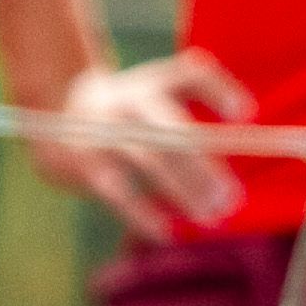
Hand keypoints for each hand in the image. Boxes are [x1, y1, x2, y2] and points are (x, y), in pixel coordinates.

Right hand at [25, 51, 251, 241]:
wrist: (57, 108)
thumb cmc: (128, 107)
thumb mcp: (158, 88)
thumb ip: (200, 94)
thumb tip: (244, 117)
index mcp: (153, 82)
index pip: (193, 72)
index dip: (220, 89)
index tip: (248, 114)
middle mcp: (131, 101)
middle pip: (173, 130)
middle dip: (205, 166)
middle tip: (232, 199)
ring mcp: (106, 131)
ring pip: (151, 162)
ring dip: (183, 192)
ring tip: (210, 217)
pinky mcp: (86, 164)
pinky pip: (119, 192)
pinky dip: (143, 214)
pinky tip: (167, 233)